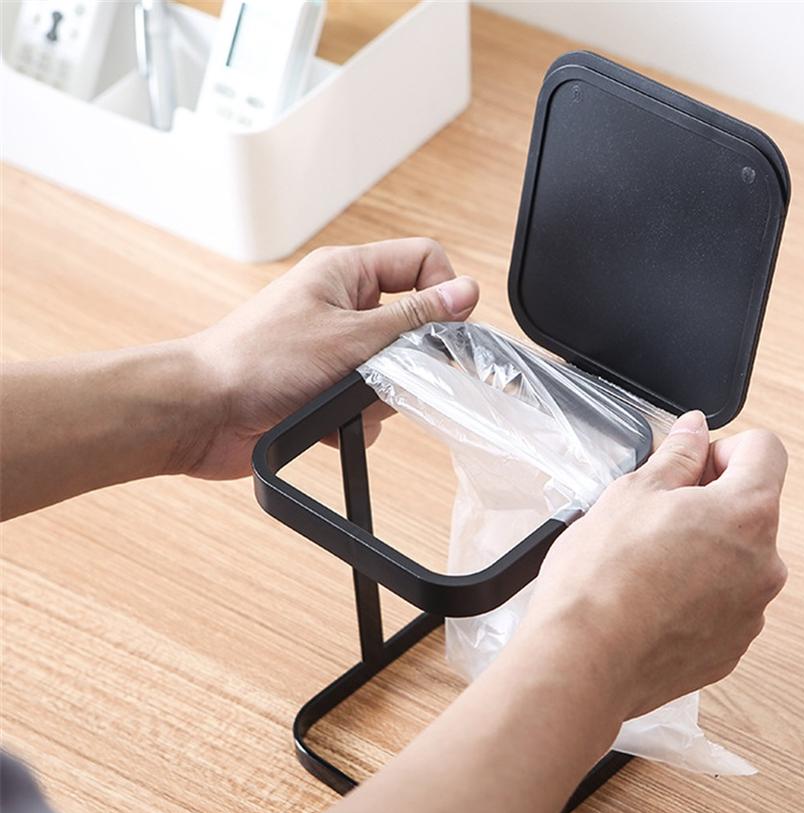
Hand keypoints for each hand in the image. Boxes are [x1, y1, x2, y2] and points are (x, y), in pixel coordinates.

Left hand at [179, 238, 478, 478]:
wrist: (202, 412)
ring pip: (392, 375)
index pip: (423, 261)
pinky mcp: (322, 390)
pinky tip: (326, 424)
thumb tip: (465, 294)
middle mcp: (341, 306)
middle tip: (379, 373)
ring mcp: (332, 350)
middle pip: (412, 326)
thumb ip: (415, 318)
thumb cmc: (257, 362)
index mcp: (346, 273)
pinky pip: (366, 406)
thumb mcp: (352, 336)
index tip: (444, 330)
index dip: (442, 293)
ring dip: (375, 399)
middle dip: (403, 362)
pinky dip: (353, 421)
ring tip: (339, 401)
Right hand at [513, 410, 787, 723]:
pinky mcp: (730, 649)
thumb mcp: (633, 492)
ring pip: (734, 560)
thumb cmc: (602, 577)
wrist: (584, 660)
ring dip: (702, 552)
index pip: (765, 450)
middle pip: (750, 509)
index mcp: (748, 513)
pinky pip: (722, 605)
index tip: (688, 468)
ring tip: (644, 565)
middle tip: (651, 518)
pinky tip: (649, 602)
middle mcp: (765, 564)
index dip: (722, 449)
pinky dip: (694, 596)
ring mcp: (751, 612)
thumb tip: (695, 430)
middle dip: (708, 504)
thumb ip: (677, 455)